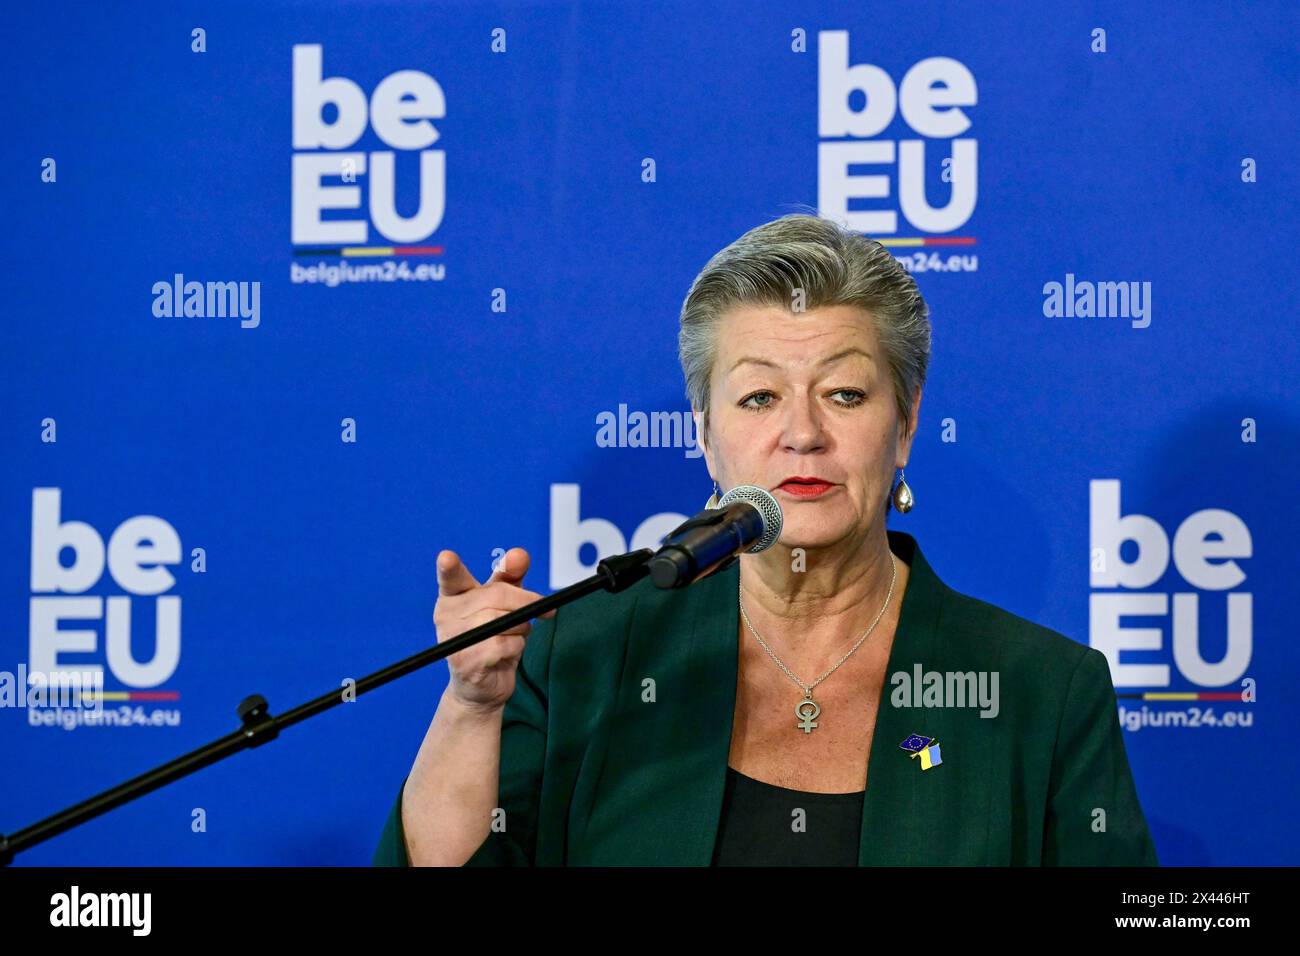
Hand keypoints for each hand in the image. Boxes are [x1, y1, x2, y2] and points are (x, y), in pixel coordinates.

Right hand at [434, 548, 554, 711]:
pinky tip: (504, 655)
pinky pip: (504, 644)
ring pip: (504, 621)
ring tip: (511, 639)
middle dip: (526, 603)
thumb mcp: (504, 605)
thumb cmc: (493, 640)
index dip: (448, 567)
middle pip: (497, 596)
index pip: (450, 578)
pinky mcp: (464, 660)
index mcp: (453, 596)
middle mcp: (445, 615)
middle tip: (542, 610)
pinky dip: (515, 648)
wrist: (483, 687)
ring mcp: (452, 639)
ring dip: (520, 629)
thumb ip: (510, 577)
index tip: (447, 557)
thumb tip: (519, 554)